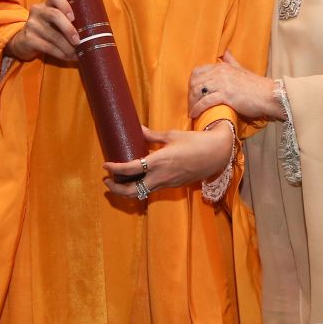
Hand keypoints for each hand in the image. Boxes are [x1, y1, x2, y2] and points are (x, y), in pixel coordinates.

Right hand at [5, 0, 77, 61]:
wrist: (24, 41)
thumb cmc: (47, 28)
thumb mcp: (55, 20)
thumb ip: (69, 20)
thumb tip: (92, 32)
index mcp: (48, 3)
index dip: (65, 5)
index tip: (73, 17)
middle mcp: (38, 10)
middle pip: (55, 15)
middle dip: (69, 29)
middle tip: (78, 41)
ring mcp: (32, 24)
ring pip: (53, 35)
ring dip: (68, 47)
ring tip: (77, 54)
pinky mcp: (28, 38)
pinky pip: (48, 47)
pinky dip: (61, 54)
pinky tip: (68, 57)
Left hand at [103, 124, 232, 198]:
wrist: (216, 155)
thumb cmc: (195, 142)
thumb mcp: (172, 135)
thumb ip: (152, 136)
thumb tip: (138, 130)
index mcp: (159, 161)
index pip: (131, 169)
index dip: (115, 168)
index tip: (106, 165)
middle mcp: (161, 176)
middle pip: (133, 191)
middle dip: (117, 189)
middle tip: (107, 181)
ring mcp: (167, 184)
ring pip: (142, 193)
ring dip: (127, 191)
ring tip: (118, 182)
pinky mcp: (172, 186)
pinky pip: (152, 189)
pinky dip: (140, 187)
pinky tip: (137, 179)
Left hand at [188, 50, 280, 119]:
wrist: (268, 95)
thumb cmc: (256, 86)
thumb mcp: (242, 69)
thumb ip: (231, 61)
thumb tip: (225, 52)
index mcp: (222, 66)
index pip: (198, 71)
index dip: (192, 83)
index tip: (193, 93)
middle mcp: (220, 73)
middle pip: (195, 81)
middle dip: (190, 93)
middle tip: (190, 103)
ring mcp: (222, 84)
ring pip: (198, 91)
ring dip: (192, 102)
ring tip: (192, 110)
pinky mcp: (225, 95)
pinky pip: (205, 102)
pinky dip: (197, 108)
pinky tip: (194, 114)